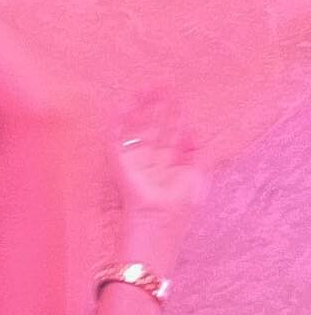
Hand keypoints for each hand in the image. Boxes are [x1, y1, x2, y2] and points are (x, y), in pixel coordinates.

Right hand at [113, 94, 209, 260]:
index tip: (175, 95)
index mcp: (168, 170)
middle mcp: (149, 166)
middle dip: (157, 107)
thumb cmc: (177, 216)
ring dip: (139, 110)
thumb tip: (192, 130)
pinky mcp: (118, 168)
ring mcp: (133, 166)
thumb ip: (196, 155)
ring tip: (143, 88)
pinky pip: (117, 142)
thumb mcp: (197, 182)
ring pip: (135, 131)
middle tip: (160, 83)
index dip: (173, 115)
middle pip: (153, 130)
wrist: (155, 231)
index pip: (170, 136)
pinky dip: (119, 124)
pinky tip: (124, 105)